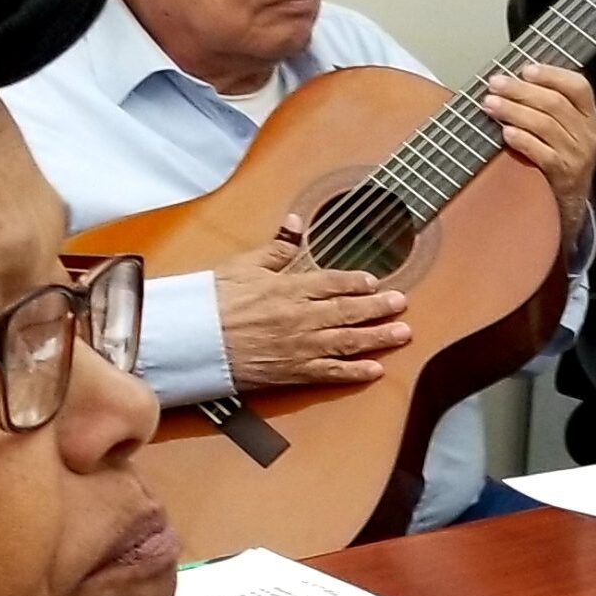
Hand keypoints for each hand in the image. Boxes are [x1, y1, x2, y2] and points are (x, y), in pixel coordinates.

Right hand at [215, 216, 411, 389]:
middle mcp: (300, 317)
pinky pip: (330, 373)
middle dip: (378, 307)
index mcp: (289, 288)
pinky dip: (355, 372)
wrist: (193, 340)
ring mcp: (299, 346)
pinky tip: (375, 370)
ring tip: (402, 333)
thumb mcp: (243, 265)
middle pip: (348, 311)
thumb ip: (276, 246)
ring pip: (347, 341)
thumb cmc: (212, 302)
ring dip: (378, 338)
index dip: (356, 282)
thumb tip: (296, 222)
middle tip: (401, 304)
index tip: (375, 281)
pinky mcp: (292, 372)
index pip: (332, 282)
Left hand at [482, 65, 595, 246]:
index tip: (525, 69)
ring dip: (514, 112)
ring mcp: (577, 155)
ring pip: (545, 125)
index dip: (551, 75)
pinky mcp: (564, 174)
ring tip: (491, 104)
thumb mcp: (569, 128)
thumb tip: (515, 78)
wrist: (572, 201)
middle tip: (495, 84)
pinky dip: (522, 140)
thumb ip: (551, 104)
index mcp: (590, 115)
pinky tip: (505, 132)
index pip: (578, 86)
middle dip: (521, 91)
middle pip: (554, 104)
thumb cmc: (563, 156)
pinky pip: (541, 153)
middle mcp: (587, 133)